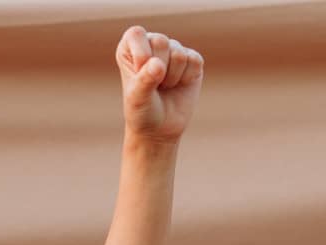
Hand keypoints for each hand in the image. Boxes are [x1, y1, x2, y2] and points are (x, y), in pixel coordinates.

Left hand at [116, 26, 203, 144]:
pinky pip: (194, 61)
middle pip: (161, 41)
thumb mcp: (137, 99)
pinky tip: (179, 85)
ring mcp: (174, 50)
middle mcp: (152, 43)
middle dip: (158, 70)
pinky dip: (186, 78)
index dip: (141, 56)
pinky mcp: (192, 59)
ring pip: (178, 53)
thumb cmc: (142, 111)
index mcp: (131, 47)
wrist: (160, 129)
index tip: (138, 75)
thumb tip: (158, 64)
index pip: (137, 34)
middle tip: (154, 85)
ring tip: (164, 87)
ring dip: (171, 77)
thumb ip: (144, 80)